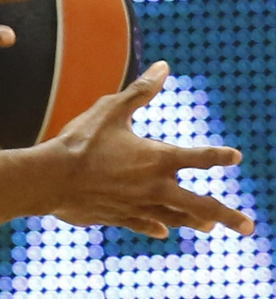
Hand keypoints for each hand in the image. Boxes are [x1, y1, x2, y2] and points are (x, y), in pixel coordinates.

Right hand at [50, 62, 253, 237]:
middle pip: (201, 205)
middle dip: (228, 215)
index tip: (234, 157)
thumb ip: (140, 91)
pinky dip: (156, 227)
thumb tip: (164, 67)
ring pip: (176, 219)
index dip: (219, 156)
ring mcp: (139, 206)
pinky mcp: (119, 217)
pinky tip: (162, 231)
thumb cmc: (80, 141)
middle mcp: (155, 187)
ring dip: (195, 222)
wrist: (50, 179)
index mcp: (158, 158)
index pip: (200, 158)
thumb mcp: (111, 109)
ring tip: (208, 227)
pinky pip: (144, 224)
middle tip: (248, 226)